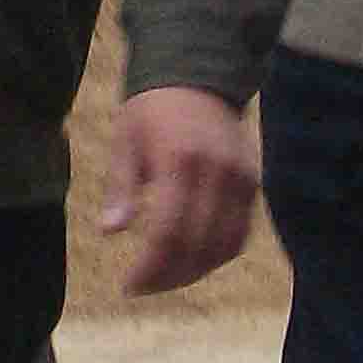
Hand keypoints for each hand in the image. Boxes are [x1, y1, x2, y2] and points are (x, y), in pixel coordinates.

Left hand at [103, 84, 260, 294]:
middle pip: (198, 245)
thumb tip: (110, 232)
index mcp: (180, 161)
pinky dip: (218, 255)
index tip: (129, 284)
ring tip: (167, 279)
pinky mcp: (252, 182)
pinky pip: (241, 233)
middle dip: (169, 276)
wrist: (197, 75)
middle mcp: (217, 173)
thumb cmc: (152, 110)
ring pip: (224, 246)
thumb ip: (121, 188)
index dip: (150, 267)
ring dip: (196, 271)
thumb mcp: (125, 141)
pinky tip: (194, 261)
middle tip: (144, 287)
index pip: (169, 232)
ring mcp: (240, 179)